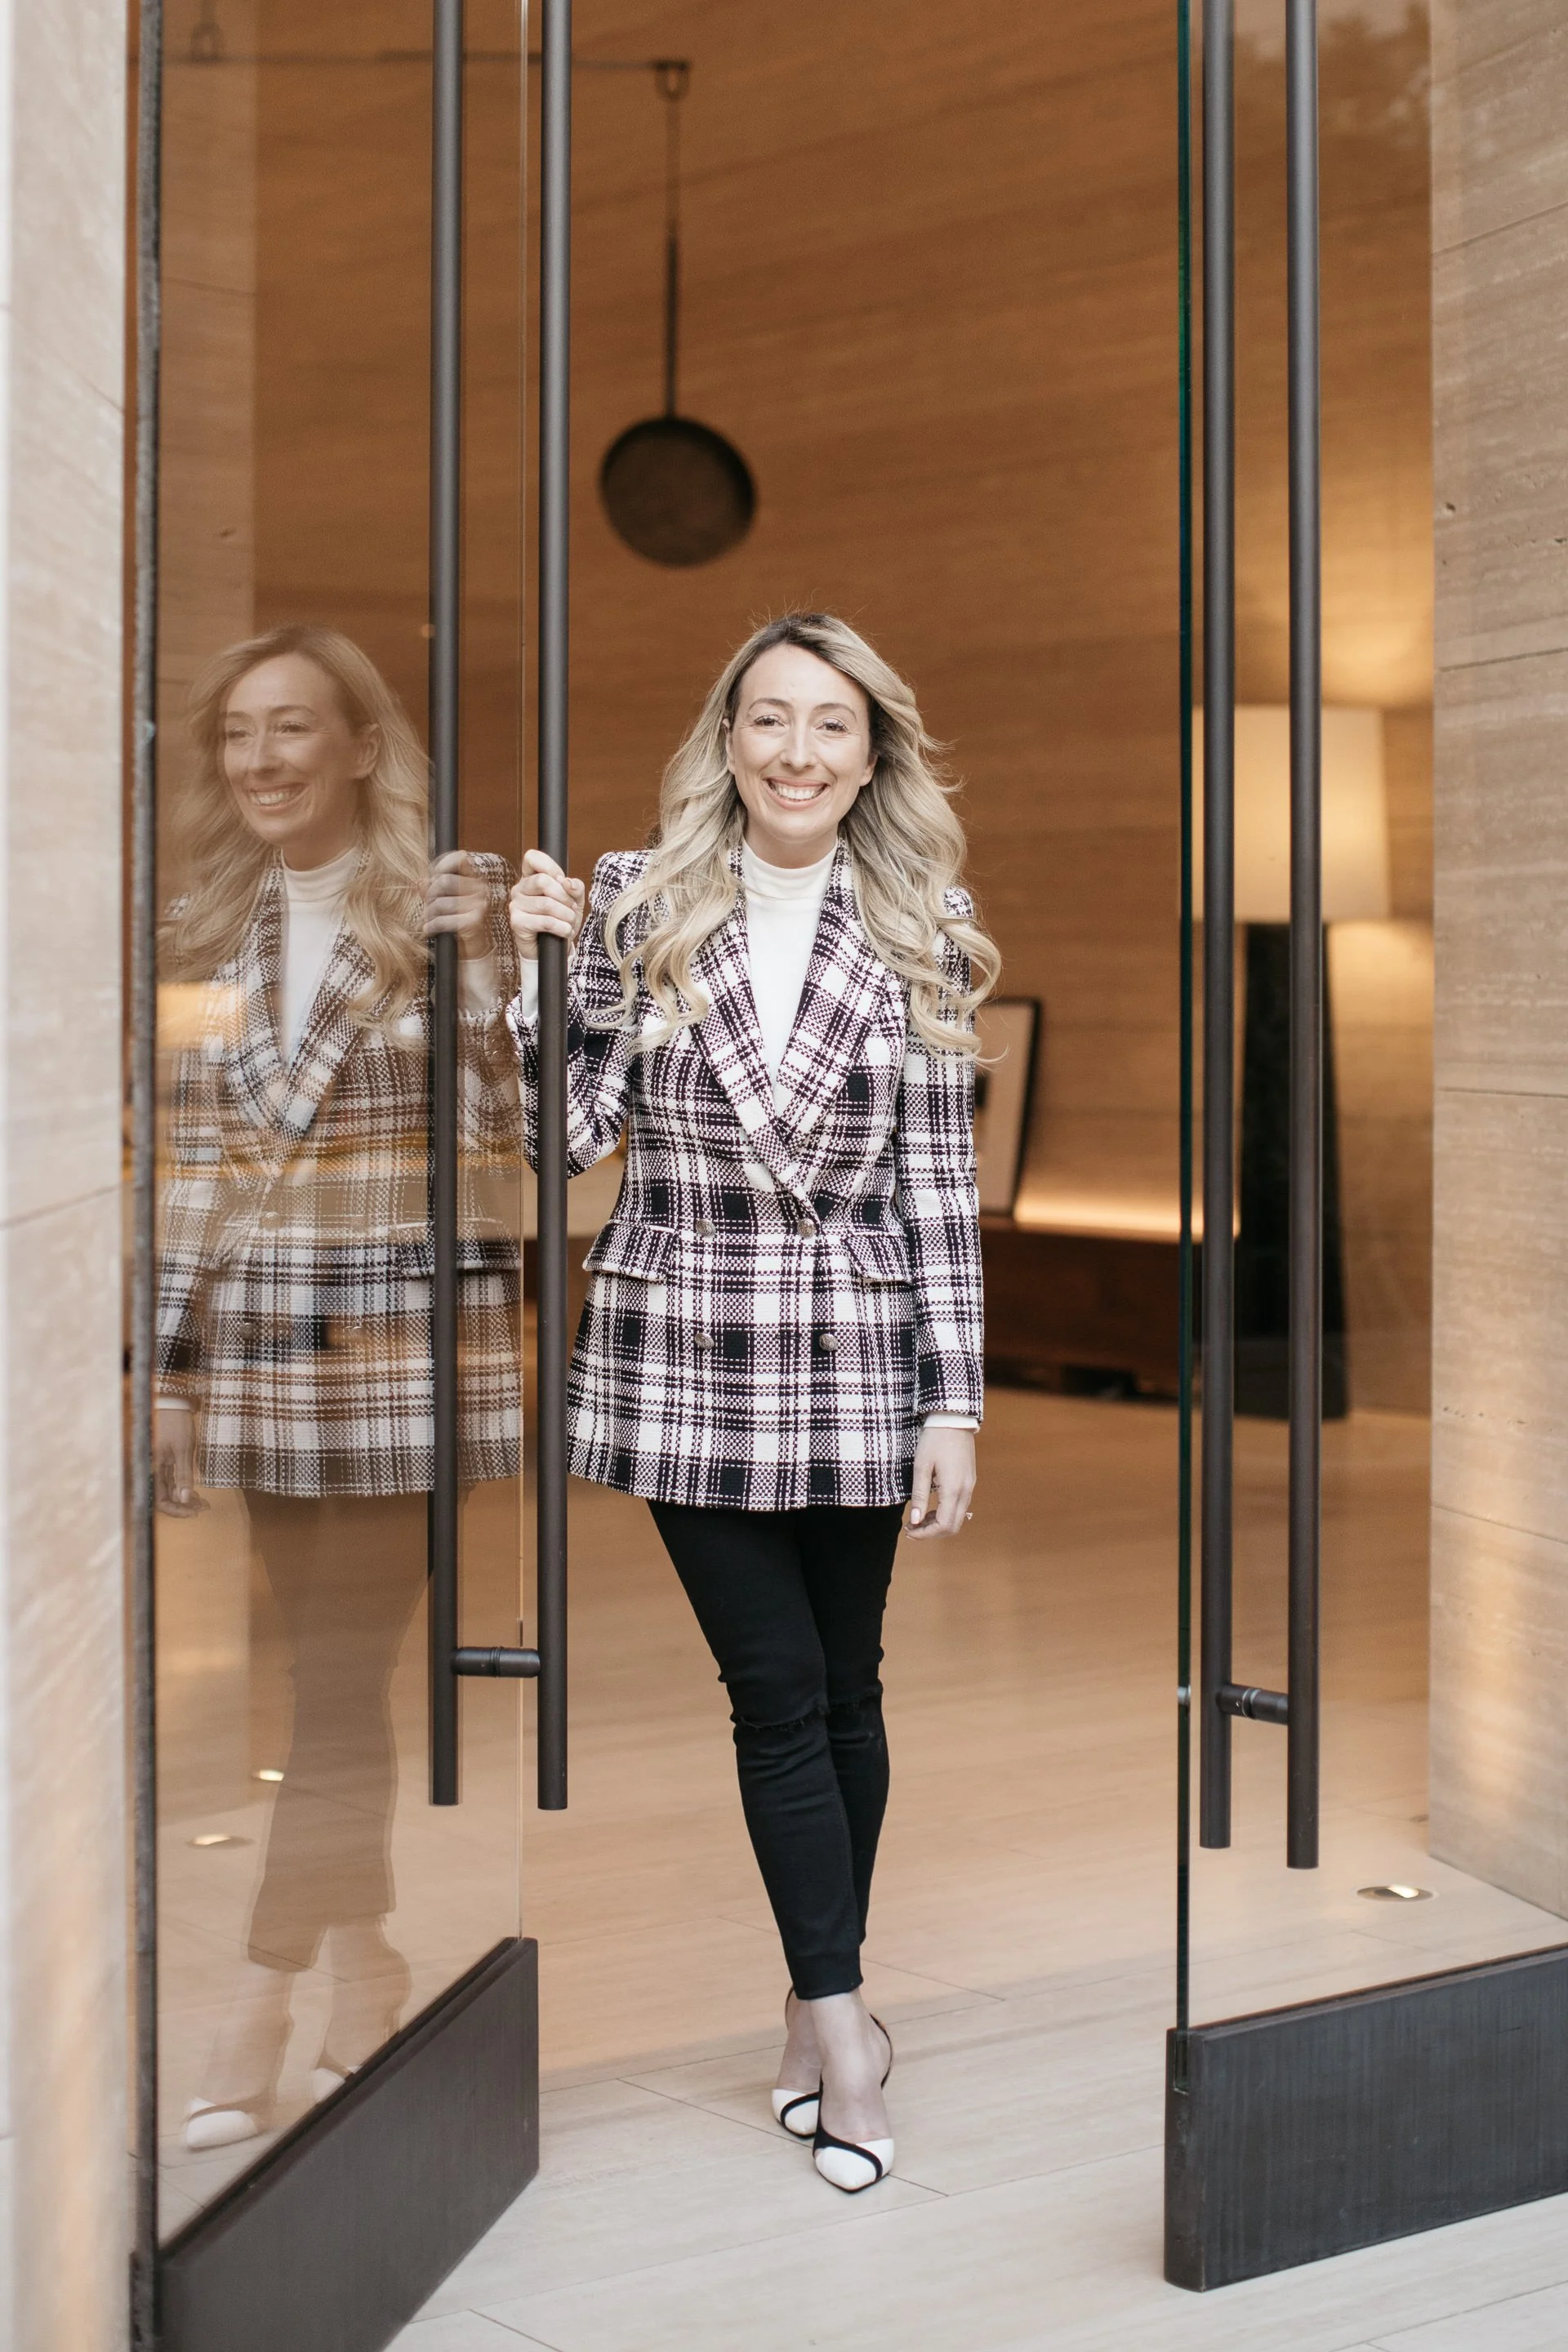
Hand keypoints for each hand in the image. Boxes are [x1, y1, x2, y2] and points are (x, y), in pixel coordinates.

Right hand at [155, 1400, 205, 1516]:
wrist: (174, 1405)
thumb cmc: (176, 1425)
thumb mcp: (184, 1449)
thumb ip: (183, 1475)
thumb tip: (184, 1499)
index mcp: (155, 1469)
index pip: (161, 1502)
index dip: (177, 1510)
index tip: (194, 1512)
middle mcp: (156, 1471)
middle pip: (167, 1499)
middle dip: (184, 1506)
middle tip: (203, 1507)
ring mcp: (162, 1467)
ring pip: (171, 1491)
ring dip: (186, 1499)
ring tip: (203, 1502)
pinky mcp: (168, 1462)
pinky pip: (174, 1482)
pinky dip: (185, 1488)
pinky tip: (196, 1492)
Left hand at [425, 849, 493, 960]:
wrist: (475, 951)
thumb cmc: (459, 925)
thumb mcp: (444, 904)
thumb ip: (432, 890)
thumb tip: (419, 880)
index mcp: (475, 880)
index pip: (460, 859)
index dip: (441, 865)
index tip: (431, 877)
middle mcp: (480, 890)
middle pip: (444, 881)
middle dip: (430, 895)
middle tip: (428, 906)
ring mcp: (479, 905)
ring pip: (441, 902)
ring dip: (429, 914)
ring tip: (429, 921)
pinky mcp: (474, 922)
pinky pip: (443, 920)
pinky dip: (432, 926)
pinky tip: (430, 931)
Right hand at [508, 849, 585, 962]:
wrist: (555, 947)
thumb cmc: (561, 919)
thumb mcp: (574, 900)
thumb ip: (575, 887)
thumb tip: (568, 883)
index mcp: (531, 877)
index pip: (532, 857)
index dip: (552, 867)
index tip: (562, 882)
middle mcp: (520, 889)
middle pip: (543, 881)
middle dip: (564, 897)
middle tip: (571, 908)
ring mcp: (516, 905)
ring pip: (546, 903)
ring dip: (565, 915)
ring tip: (569, 921)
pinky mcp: (517, 922)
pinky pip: (544, 921)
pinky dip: (561, 927)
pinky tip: (565, 931)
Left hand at [907, 1426, 975, 1537]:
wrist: (953, 1419)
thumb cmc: (934, 1440)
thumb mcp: (921, 1466)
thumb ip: (920, 1495)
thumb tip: (915, 1520)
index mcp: (953, 1489)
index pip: (943, 1525)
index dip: (925, 1534)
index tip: (908, 1530)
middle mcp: (965, 1491)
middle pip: (953, 1527)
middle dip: (931, 1532)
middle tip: (911, 1527)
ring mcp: (970, 1486)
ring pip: (957, 1518)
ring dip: (938, 1524)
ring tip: (918, 1518)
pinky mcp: (969, 1481)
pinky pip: (960, 1506)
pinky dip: (945, 1513)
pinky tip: (931, 1507)